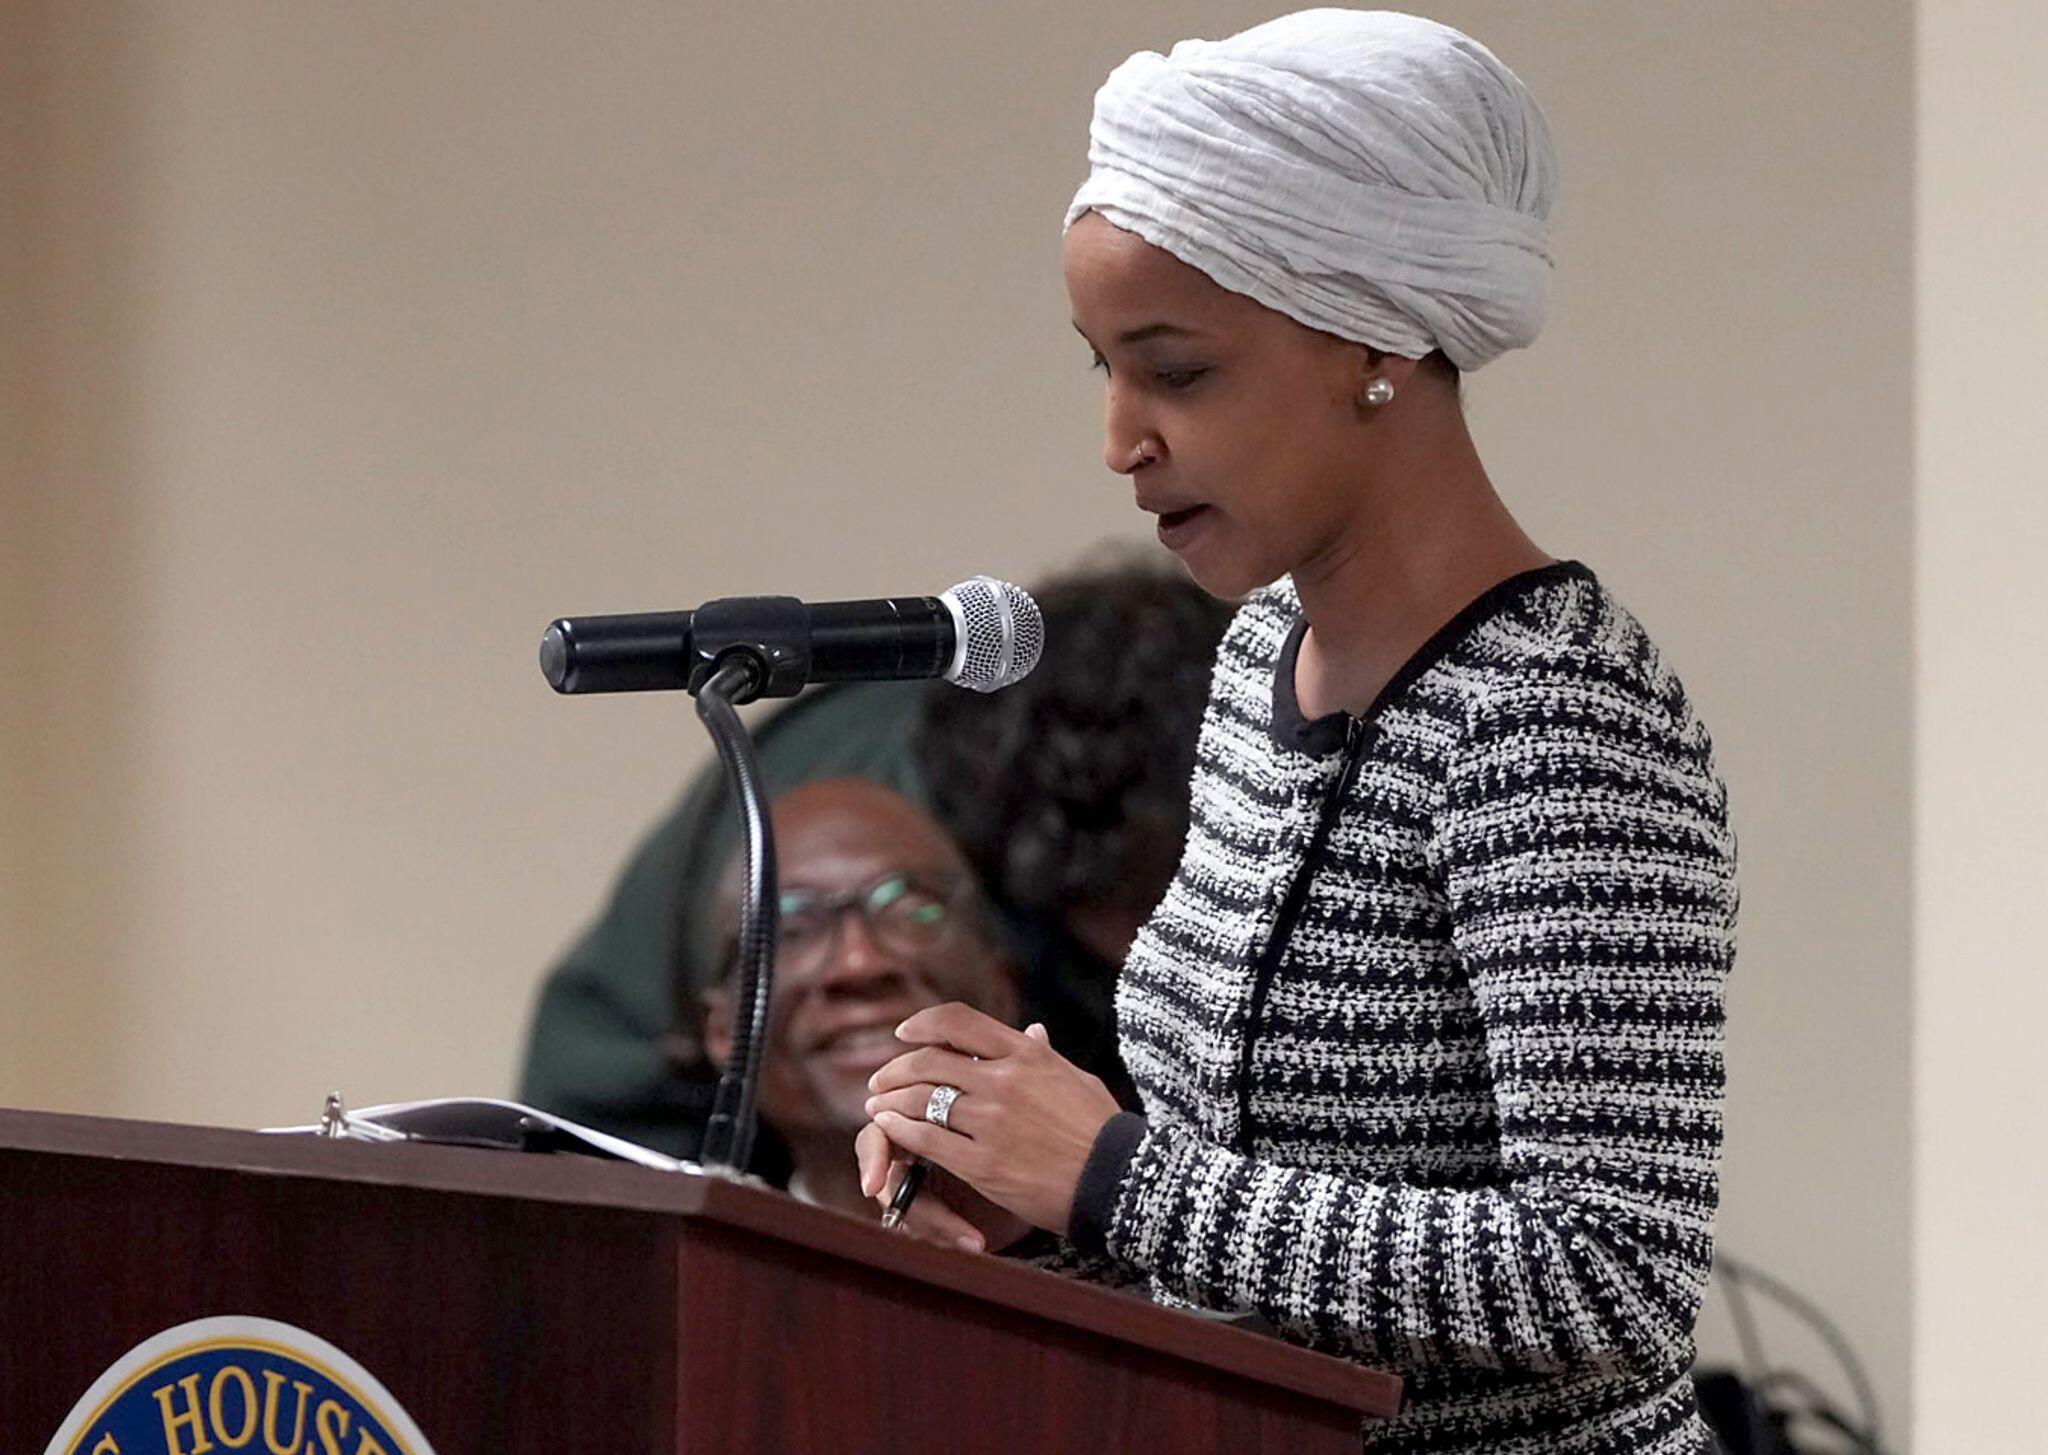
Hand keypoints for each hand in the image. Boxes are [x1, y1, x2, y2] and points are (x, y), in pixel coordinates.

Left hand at [856, 1005, 1120, 1239]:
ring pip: (923, 1099)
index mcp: (1027, 1055)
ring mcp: (992, 1121)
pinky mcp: (983, 1162)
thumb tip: (1032, 1031)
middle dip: (897, 1068)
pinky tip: (890, 1130)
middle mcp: (1005, 1080)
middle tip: (882, 1080)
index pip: (960, 1022)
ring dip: (892, 1101)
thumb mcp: (1077, 1080)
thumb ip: (1045, 1056)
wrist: (1118, 1183)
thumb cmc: (1102, 1131)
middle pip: (930, 1060)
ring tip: (878, 1107)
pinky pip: (927, 1140)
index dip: (924, 1023)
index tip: (904, 1033)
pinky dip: (901, 1131)